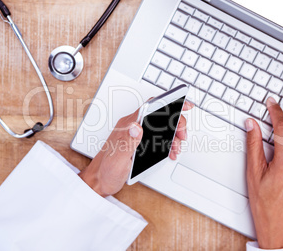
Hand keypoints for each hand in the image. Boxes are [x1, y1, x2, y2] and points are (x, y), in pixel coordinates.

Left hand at [79, 100, 193, 196]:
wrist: (98, 182)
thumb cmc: (105, 171)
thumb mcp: (118, 158)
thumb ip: (127, 141)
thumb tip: (137, 126)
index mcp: (128, 126)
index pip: (151, 106)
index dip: (169, 102)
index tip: (183, 104)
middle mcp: (132, 128)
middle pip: (159, 116)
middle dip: (176, 123)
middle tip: (182, 136)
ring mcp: (135, 135)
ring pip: (160, 127)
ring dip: (173, 135)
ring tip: (177, 147)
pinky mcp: (138, 143)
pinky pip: (157, 137)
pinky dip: (167, 143)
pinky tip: (170, 151)